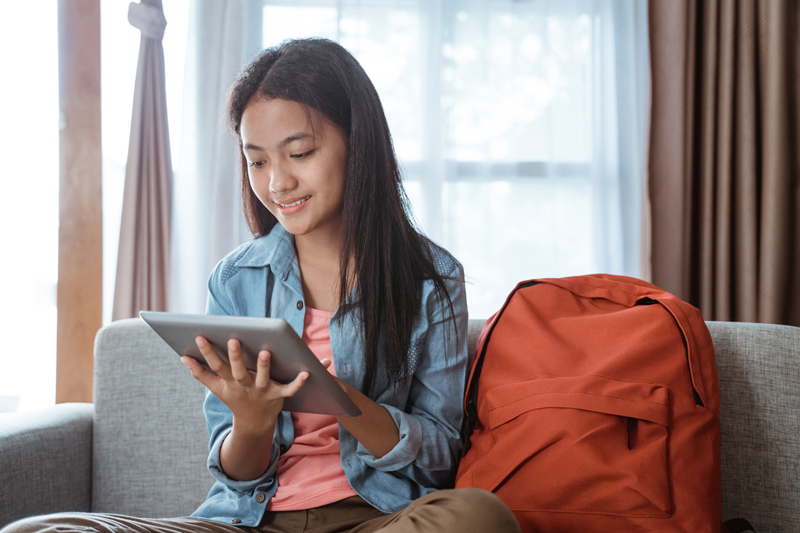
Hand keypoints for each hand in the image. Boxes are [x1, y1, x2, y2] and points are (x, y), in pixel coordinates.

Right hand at [182, 336, 308, 435]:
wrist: (254, 423)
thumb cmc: (235, 398)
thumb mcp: (217, 388)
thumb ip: (201, 373)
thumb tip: (183, 358)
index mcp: (229, 381)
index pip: (216, 365)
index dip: (207, 352)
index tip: (200, 336)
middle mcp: (245, 385)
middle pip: (239, 371)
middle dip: (235, 357)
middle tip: (233, 340)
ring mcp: (262, 391)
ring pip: (263, 378)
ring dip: (265, 366)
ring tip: (266, 352)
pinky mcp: (278, 395)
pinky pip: (290, 389)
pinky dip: (299, 382)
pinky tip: (308, 371)